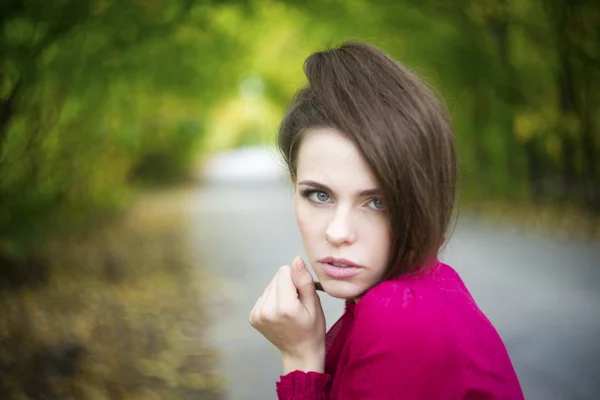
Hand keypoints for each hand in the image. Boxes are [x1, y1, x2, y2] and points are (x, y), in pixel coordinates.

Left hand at [249, 256, 325, 372]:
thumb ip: (304, 280)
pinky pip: (264, 295)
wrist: (300, 352)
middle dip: (287, 285)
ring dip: (279, 292)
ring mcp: (257, 314)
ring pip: (269, 285)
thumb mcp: (314, 304)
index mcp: (284, 307)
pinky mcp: (252, 316)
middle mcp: (266, 310)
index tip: (301, 295)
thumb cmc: (312, 329)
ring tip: (288, 309)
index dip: (296, 279)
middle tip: (296, 304)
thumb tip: (295, 259)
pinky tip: (280, 312)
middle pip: (276, 278)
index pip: (284, 271)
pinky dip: (272, 300)